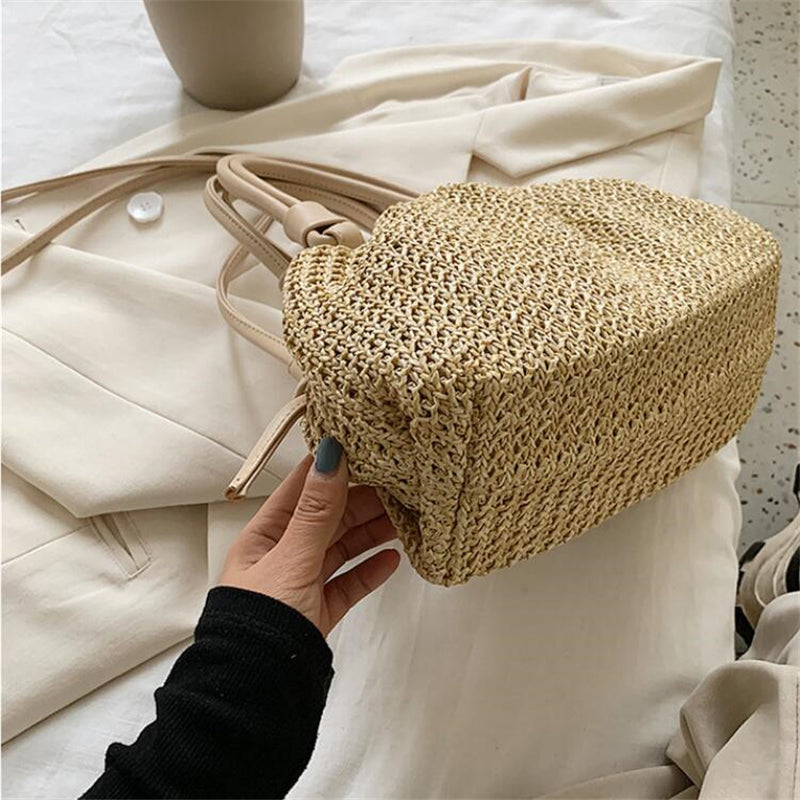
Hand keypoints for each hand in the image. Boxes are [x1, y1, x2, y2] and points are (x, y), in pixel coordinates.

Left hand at [219, 437, 400, 635]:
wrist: (257, 688)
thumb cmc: (260, 619)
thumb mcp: (292, 557)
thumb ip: (317, 511)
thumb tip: (331, 456)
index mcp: (264, 536)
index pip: (300, 491)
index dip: (330, 470)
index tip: (364, 450)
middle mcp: (282, 555)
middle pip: (327, 519)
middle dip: (361, 502)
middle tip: (397, 487)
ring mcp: (301, 584)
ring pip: (341, 549)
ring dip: (371, 533)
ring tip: (403, 518)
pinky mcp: (318, 611)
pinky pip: (348, 583)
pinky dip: (369, 571)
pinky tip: (393, 559)